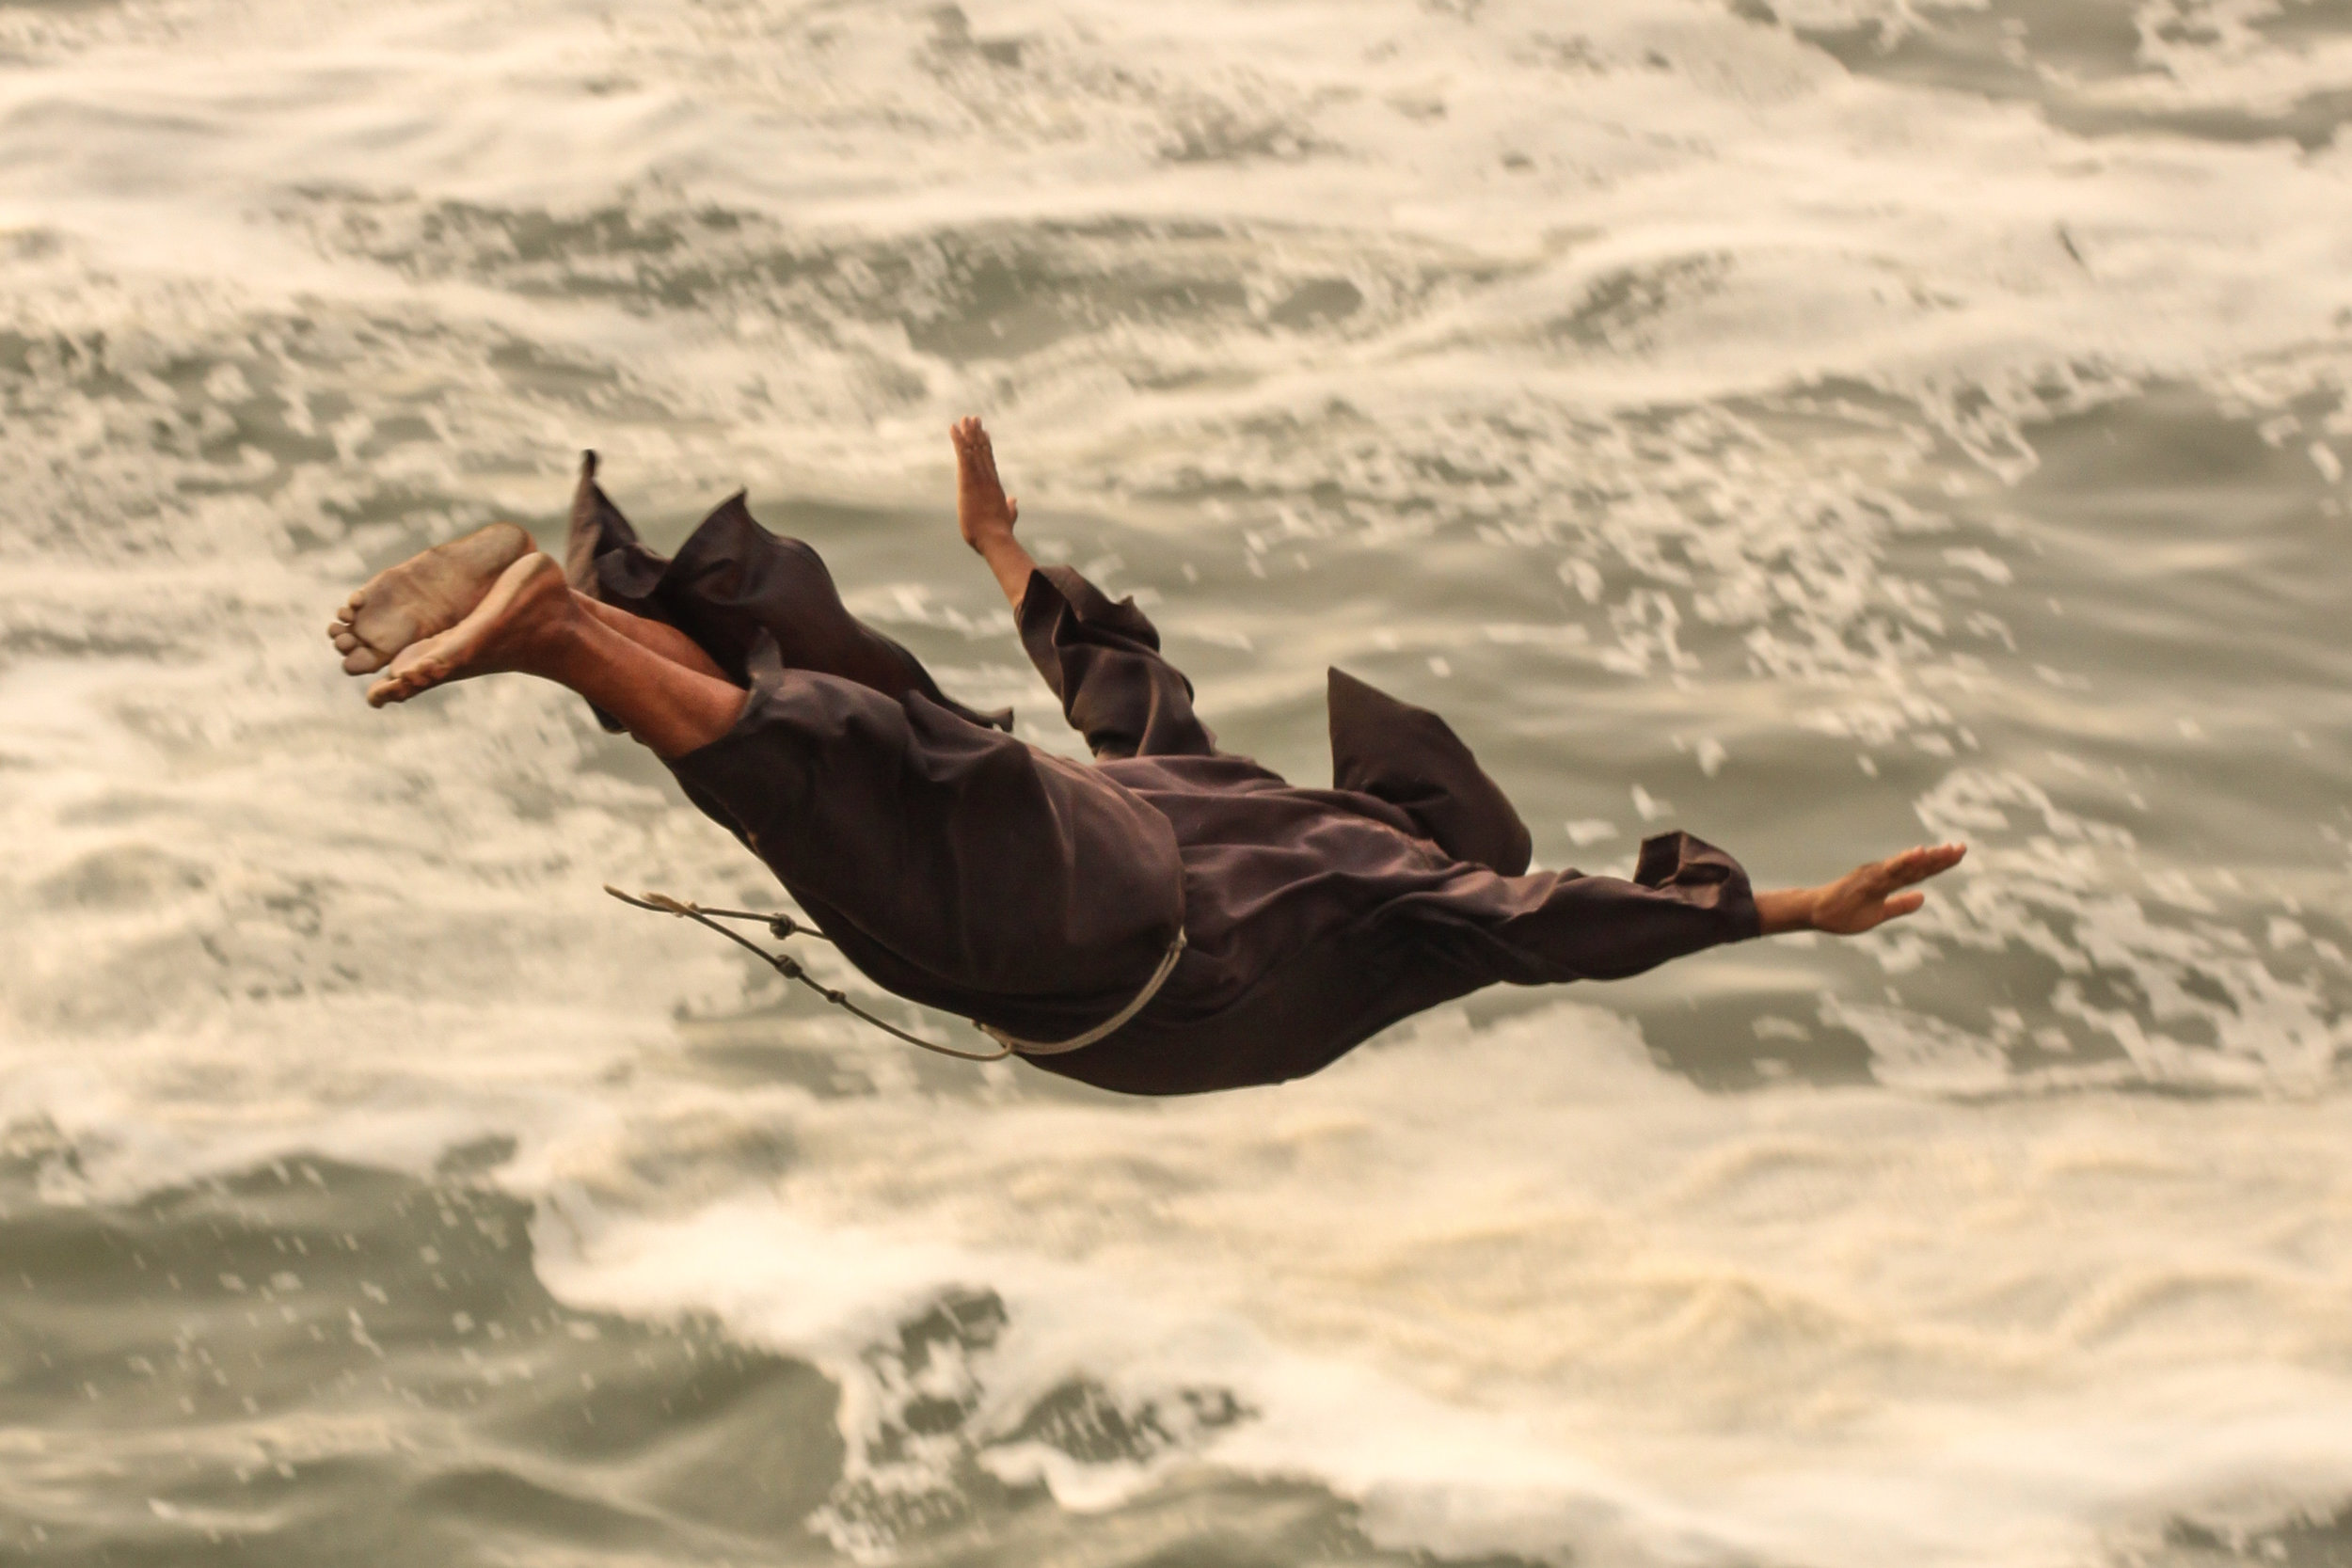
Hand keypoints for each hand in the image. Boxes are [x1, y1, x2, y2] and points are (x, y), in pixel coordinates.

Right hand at [1758, 843, 1966, 935]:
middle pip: (1918, 865)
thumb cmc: (1843, 913)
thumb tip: (1923, 897)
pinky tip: (1919, 853)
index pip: (1920, 871)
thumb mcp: (1878, 914)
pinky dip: (1904, 861)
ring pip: (1906, 866)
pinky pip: (1889, 870)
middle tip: (1962, 847)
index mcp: (1889, 882)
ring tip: (1946, 850)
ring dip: (1926, 857)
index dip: (1940, 863)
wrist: (1817, 914)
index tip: (1959, 853)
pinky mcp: (1866, 880)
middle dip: (1941, 857)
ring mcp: (1875, 875)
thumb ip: (1900, 905)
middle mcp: (1884, 874)